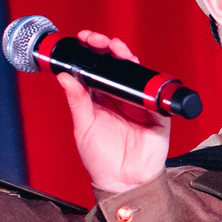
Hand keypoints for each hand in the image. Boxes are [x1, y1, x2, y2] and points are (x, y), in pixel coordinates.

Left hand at [59, 31, 175, 195]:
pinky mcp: (156, 112)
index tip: (83, 39)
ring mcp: (138, 103)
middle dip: (108, 48)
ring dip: (126, 57)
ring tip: (117, 49)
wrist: (123, 182)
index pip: (95, 68)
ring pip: (135, 72)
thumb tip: (64, 77)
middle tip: (98, 40)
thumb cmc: (101, 160)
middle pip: (115, 65)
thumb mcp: (84, 127)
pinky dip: (149, 80)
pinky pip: (155, 92)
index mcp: (99, 98)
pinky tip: (138, 72)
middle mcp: (118, 97)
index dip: (90, 52)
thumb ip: (77, 101)